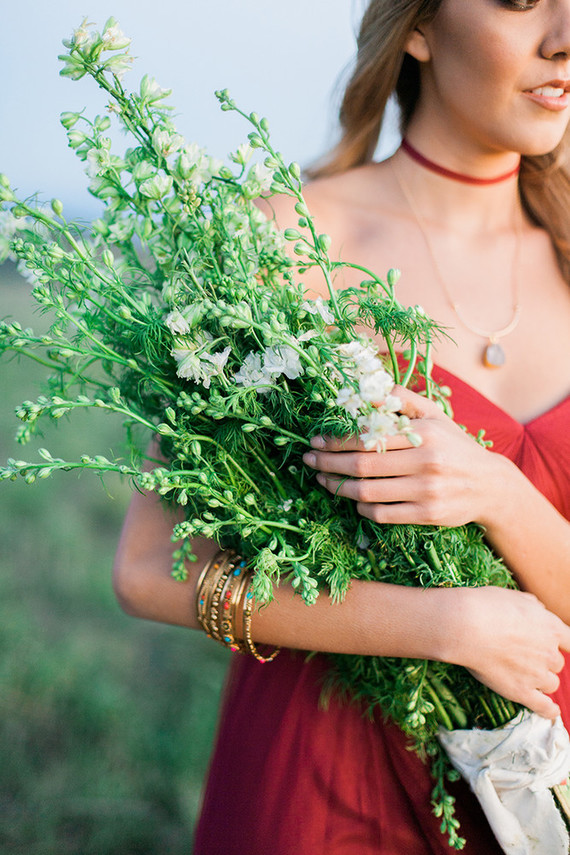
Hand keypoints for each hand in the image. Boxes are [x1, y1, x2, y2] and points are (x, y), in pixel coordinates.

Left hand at [302, 386, 505, 527]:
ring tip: (323, 480)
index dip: (337, 439)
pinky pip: (383, 514)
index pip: (369, 437)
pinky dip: (362, 508)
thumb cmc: (455, 446)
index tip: (317, 439)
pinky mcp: (427, 515)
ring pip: (368, 492)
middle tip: (309, 460)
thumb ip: (402, 400)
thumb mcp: (435, 416)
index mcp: (424, 434)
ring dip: (339, 487)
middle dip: (329, 462)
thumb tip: (368, 390)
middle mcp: (425, 463)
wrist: (491, 486)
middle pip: (362, 465)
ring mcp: (426, 492)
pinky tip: (353, 499)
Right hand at [445, 586, 569, 718]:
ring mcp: (536, 674)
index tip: (560, 646)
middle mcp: (548, 652)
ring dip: (542, 680)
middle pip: (557, 663)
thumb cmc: (487, 607)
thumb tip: (540, 610)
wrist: (466, 626)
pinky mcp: (521, 691)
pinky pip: (544, 706)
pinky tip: (550, 709)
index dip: (564, 645)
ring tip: (524, 674)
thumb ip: (533, 606)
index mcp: (550, 627)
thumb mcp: (514, 596)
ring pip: (551, 684)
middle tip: (525, 655)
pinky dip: (549, 710)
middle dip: (545, 660)